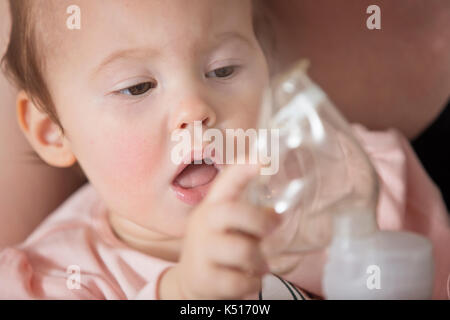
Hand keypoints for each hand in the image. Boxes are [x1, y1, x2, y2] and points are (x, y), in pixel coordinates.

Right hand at [163, 163, 280, 298]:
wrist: (189, 283)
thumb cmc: (217, 248)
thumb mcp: (227, 227)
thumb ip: (249, 217)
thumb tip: (277, 214)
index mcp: (212, 207)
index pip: (225, 183)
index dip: (242, 170)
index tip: (262, 160)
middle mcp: (203, 224)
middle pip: (235, 212)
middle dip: (261, 222)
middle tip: (271, 230)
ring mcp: (201, 251)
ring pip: (243, 250)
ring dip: (260, 262)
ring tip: (259, 266)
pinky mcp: (204, 278)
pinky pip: (240, 281)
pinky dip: (252, 284)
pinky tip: (247, 282)